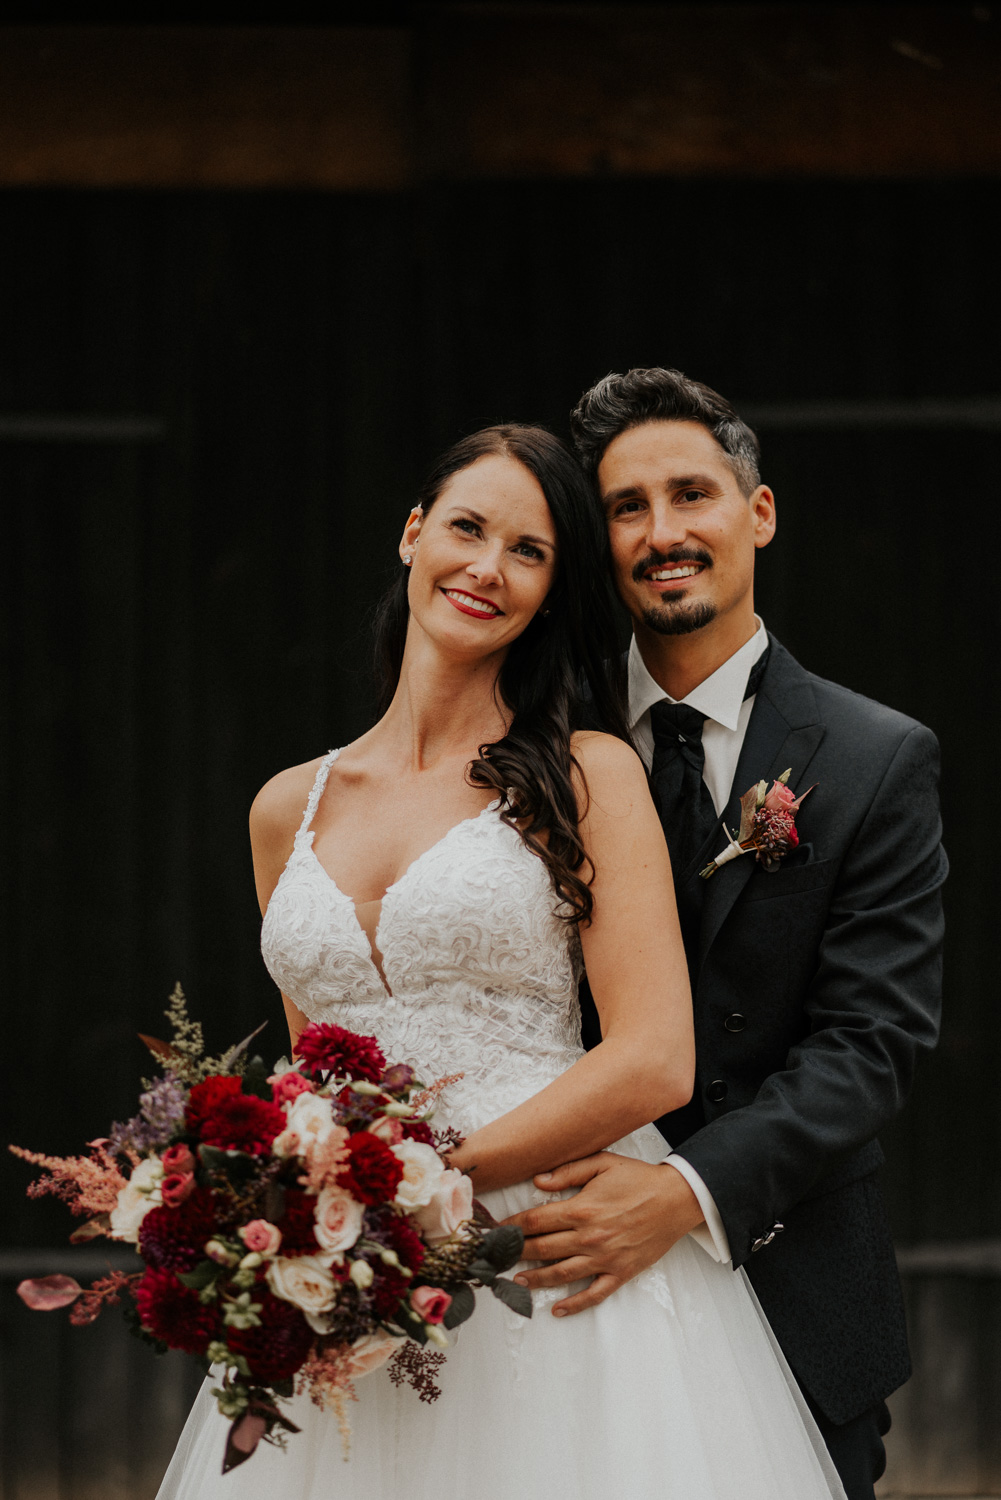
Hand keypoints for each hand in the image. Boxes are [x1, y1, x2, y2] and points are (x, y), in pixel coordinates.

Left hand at [503, 1152, 704, 1316]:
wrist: (676, 1199)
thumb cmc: (638, 1178)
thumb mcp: (602, 1163)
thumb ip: (568, 1171)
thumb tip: (536, 1182)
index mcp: (581, 1209)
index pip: (535, 1221)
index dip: (512, 1226)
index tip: (496, 1230)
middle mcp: (589, 1237)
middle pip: (541, 1249)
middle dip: (515, 1253)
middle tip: (497, 1258)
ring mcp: (604, 1258)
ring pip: (561, 1274)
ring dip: (535, 1279)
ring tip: (517, 1281)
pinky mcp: (620, 1273)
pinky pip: (593, 1294)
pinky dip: (574, 1304)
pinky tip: (557, 1309)